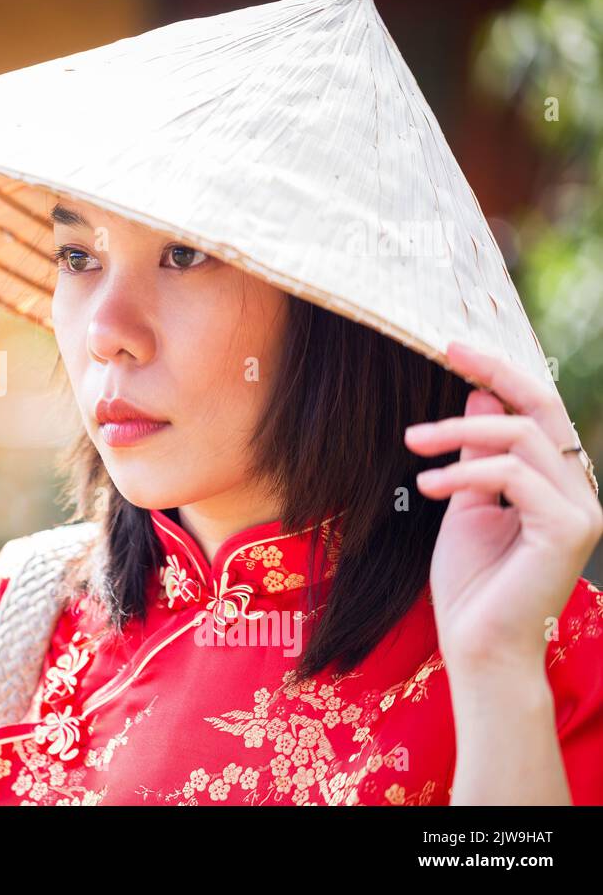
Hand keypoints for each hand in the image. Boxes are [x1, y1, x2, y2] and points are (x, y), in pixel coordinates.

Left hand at [403, 340, 602, 674]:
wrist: (478, 646)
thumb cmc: (470, 583)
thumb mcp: (464, 503)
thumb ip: (475, 455)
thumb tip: (481, 393)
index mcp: (556, 483)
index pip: (538, 412)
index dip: (500, 374)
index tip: (453, 348)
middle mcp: (579, 491)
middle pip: (541, 409)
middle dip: (493, 374)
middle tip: (445, 353)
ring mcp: (581, 509)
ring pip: (521, 437)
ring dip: (457, 433)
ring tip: (413, 445)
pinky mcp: (570, 528)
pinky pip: (514, 475)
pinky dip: (464, 472)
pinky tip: (427, 485)